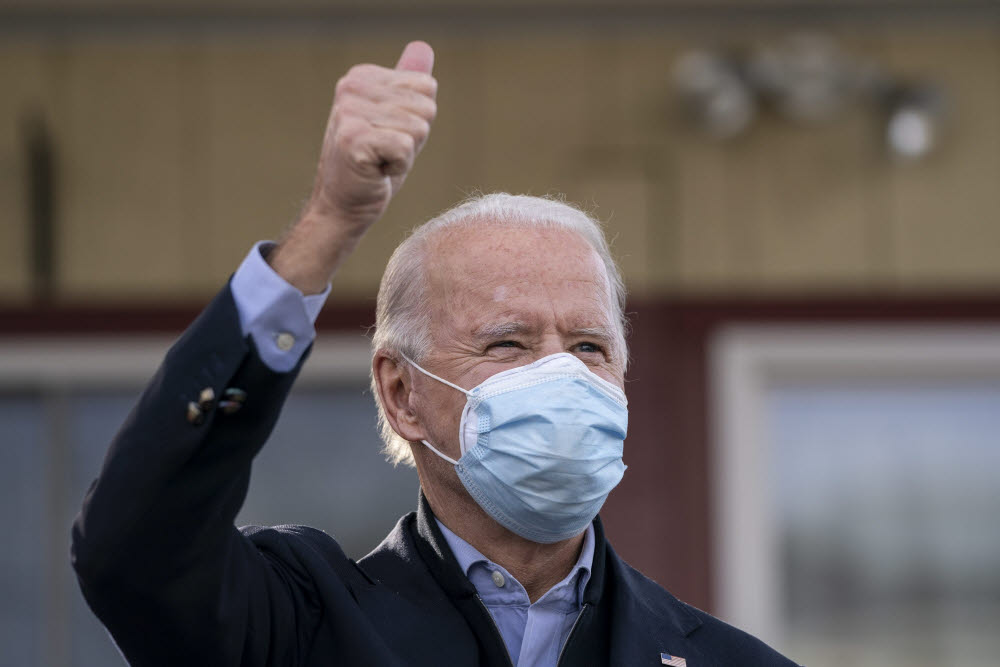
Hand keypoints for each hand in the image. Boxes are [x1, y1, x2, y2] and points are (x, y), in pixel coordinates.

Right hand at [269, 41, 436, 292]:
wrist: (342, 205)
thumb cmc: (373, 165)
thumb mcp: (395, 119)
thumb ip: (407, 83)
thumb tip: (423, 47)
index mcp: (362, 76)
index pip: (427, 87)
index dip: (417, 120)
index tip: (389, 135)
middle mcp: (352, 87)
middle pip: (426, 107)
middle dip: (414, 138)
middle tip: (384, 153)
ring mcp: (350, 112)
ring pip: (419, 128)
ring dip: (406, 154)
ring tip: (379, 162)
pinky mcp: (354, 139)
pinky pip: (406, 148)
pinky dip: (399, 168)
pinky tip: (376, 172)